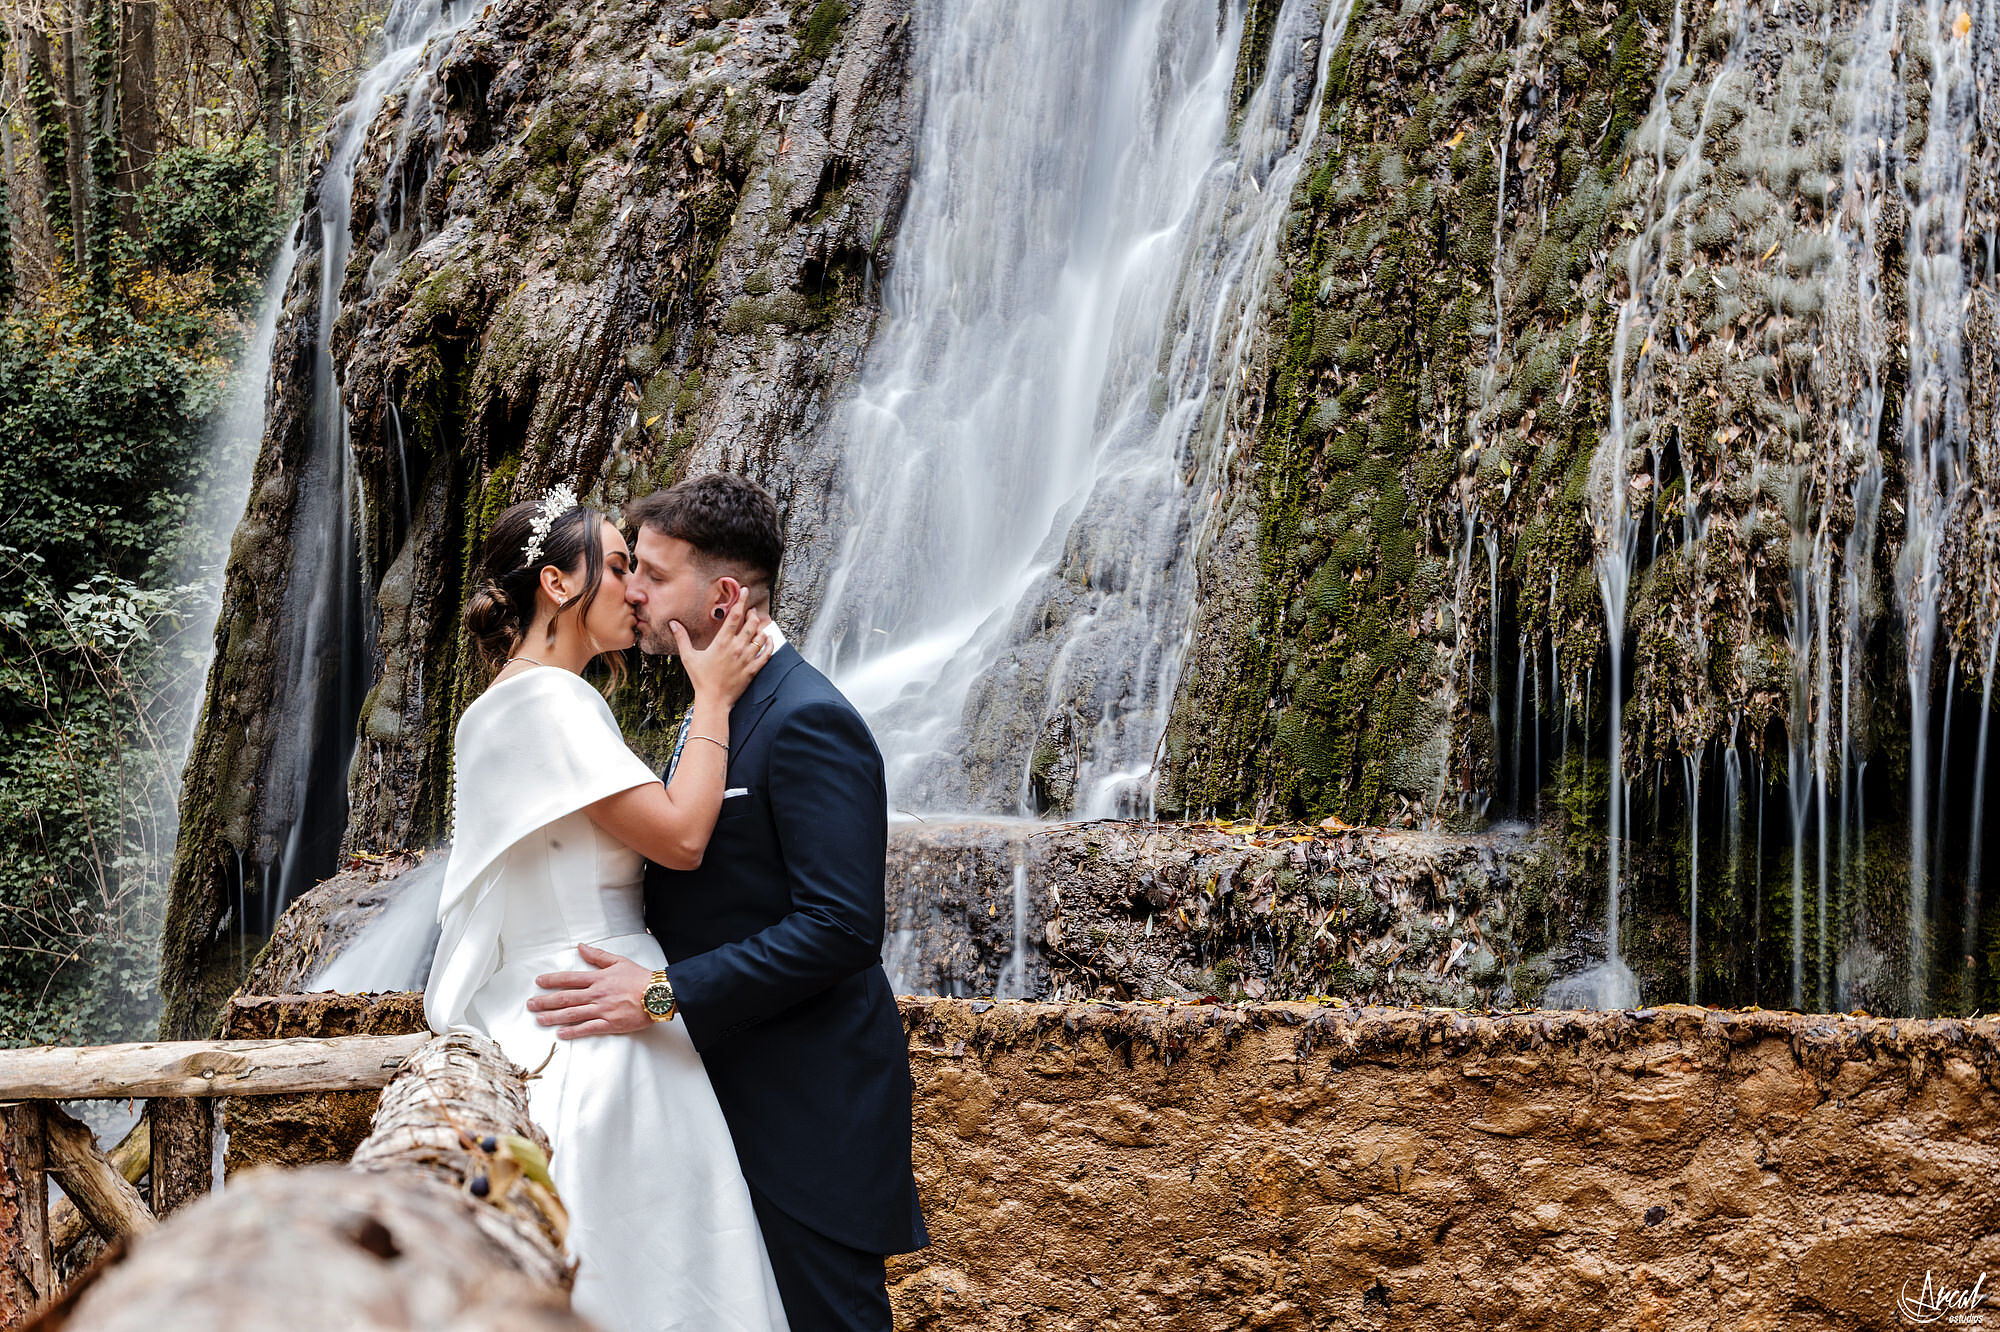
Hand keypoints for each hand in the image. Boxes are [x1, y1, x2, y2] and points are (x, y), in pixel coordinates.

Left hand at [527, 942, 655, 1037]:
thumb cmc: (641, 978)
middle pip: (565, 998)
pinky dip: (573, 1031)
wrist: (658, 994)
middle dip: (545, 1001)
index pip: (569, 979)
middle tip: (531, 1005)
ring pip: (572, 1013)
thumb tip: (581, 947)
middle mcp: (596, 994)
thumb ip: (598, 955)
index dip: (552, 980)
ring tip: (539, 1019)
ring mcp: (602, 1010)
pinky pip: (588, 1028)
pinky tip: (561, 1033)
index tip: (538, 982)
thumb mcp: (619, 961)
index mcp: (598, 978)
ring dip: (553, 1017)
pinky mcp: (610, 1023)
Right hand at [673, 594, 770, 706]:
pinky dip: (770, 644)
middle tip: (752, 610)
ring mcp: (746, 659)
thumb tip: (673, 624)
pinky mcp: (753, 669)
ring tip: (760, 622)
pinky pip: (766, 653)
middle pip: (751, 624)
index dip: (741, 601)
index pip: (734, 616)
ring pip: (760, 637)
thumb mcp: (688, 657)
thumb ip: (682, 638)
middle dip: (753, 614)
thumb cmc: (700, 679)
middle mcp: (736, 648)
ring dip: (761, 627)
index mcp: (722, 643)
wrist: (714, 700)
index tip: (745, 591)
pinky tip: (769, 639)